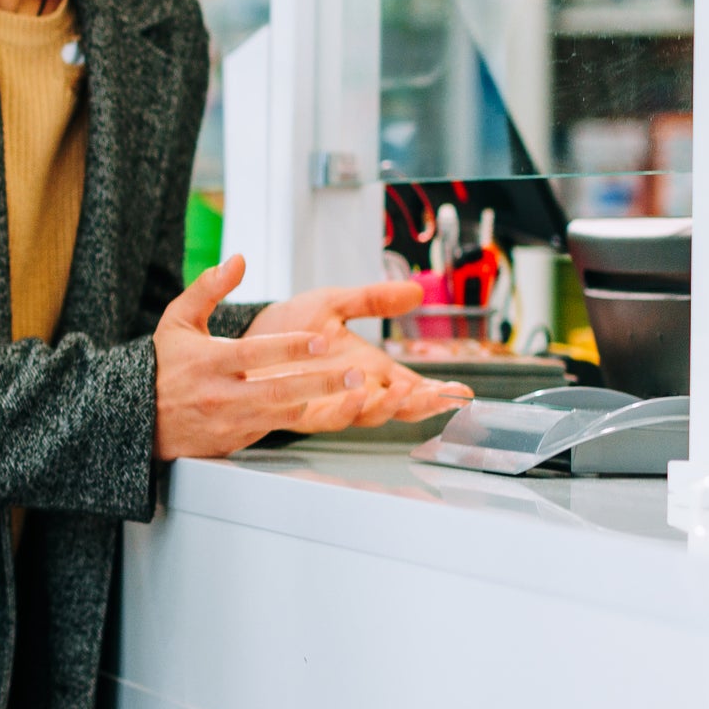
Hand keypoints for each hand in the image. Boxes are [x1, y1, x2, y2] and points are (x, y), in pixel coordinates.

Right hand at [155, 258, 437, 458]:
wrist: (138, 416)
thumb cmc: (164, 365)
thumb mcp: (178, 320)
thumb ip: (208, 288)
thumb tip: (238, 260)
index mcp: (207, 361)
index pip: (254, 353)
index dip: (289, 348)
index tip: (321, 339)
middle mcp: (218, 394)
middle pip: (277, 390)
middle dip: (321, 382)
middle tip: (355, 373)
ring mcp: (227, 421)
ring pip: (280, 414)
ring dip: (318, 402)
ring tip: (354, 390)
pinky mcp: (232, 441)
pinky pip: (272, 430)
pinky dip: (298, 417)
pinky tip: (324, 405)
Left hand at [248, 275, 474, 432]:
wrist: (244, 335)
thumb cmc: (291, 324)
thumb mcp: (335, 304)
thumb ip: (372, 300)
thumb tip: (415, 292)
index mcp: (369, 369)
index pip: (412, 386)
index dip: (439, 392)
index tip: (464, 390)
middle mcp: (354, 390)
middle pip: (398, 407)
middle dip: (422, 404)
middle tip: (443, 396)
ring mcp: (330, 402)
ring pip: (367, 415)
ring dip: (388, 405)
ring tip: (402, 391)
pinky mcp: (300, 410)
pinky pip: (327, 417)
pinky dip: (345, 408)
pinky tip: (355, 394)